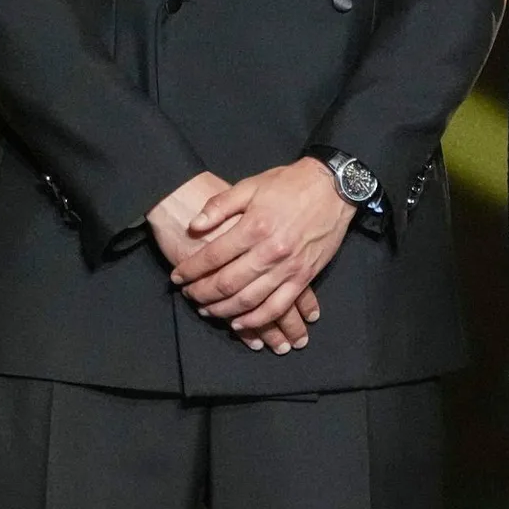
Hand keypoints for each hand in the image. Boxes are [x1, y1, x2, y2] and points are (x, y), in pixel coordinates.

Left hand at [171, 159, 355, 333]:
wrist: (332, 188)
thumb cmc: (287, 185)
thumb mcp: (248, 186)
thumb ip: (219, 206)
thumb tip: (194, 225)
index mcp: (254, 227)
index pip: (213, 256)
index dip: (191, 269)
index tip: (176, 278)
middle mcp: (271, 252)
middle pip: (229, 283)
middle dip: (203, 294)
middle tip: (189, 297)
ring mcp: (290, 268)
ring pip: (251, 300)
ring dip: (226, 311)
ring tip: (207, 311)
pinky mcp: (305, 277)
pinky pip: (280, 306)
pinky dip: (259, 319)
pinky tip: (242, 323)